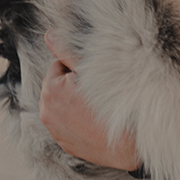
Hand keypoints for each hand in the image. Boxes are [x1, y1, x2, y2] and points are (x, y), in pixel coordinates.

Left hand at [38, 32, 141, 171]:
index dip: (77, 67)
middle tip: (97, 90)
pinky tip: (95, 120)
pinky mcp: (65, 144)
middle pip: (58, 85)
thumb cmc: (115, 103)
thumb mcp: (93, 71)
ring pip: (62, 104)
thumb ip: (68, 52)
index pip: (59, 65)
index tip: (94, 76)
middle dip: (73, 84)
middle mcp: (47, 113)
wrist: (132, 144)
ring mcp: (56, 131)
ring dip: (74, 101)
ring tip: (97, 106)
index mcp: (51, 91)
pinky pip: (67, 123)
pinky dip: (77, 119)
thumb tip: (49, 35)